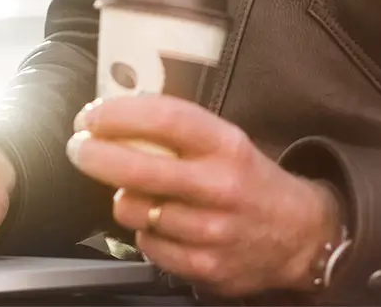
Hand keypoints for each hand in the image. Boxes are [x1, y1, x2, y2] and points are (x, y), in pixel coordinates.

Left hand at [68, 95, 342, 296]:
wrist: (300, 236)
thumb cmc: (250, 181)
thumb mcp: (225, 142)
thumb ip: (177, 131)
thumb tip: (112, 115)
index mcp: (226, 146)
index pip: (163, 119)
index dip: (117, 114)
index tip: (90, 115)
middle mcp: (220, 187)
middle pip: (135, 169)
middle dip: (93, 154)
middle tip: (80, 147)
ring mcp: (213, 231)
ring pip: (133, 210)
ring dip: (126, 199)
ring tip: (143, 194)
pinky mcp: (205, 266)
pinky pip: (147, 245)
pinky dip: (146, 233)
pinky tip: (163, 225)